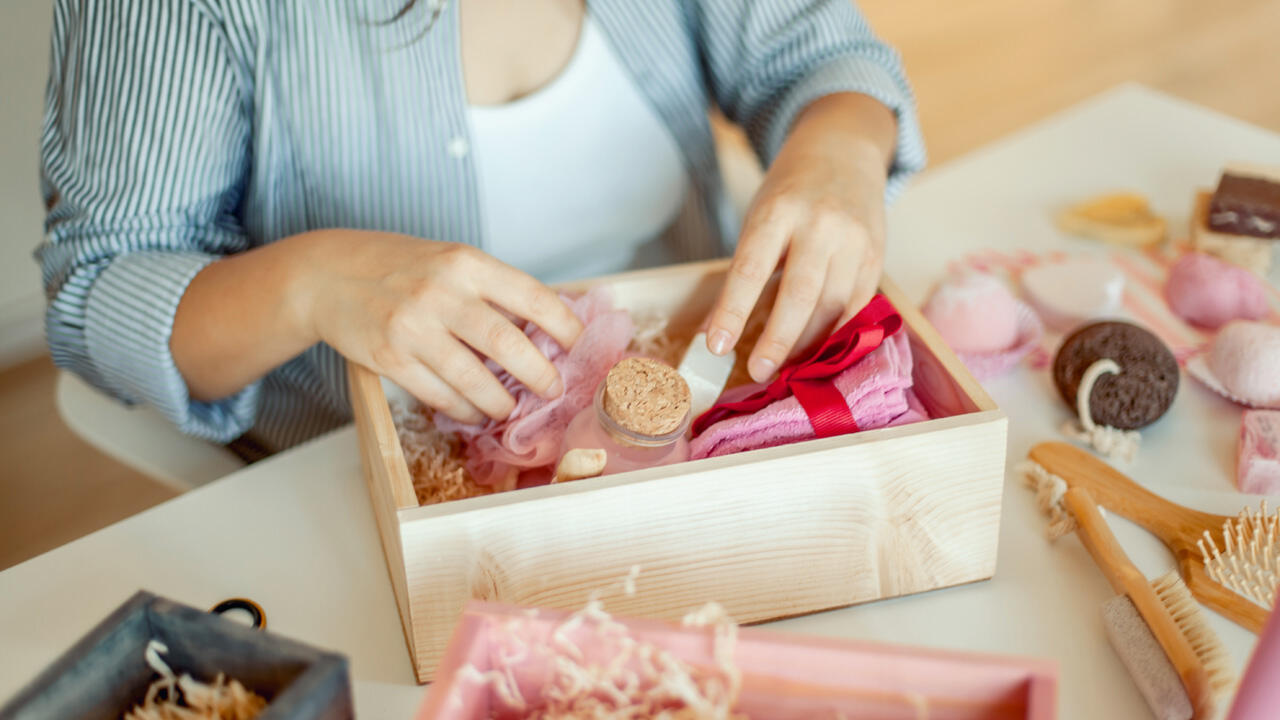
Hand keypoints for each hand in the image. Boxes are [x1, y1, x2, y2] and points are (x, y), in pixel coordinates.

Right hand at [303, 232, 582, 423]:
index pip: (531, 296)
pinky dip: (464, 409)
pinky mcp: (389, 357)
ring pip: (473, 379)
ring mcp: (413, 326)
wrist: (326, 274)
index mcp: (465, 263)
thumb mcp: (448, 261)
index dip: (564, 327)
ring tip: (510, 410)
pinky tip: (474, 413)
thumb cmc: (398, 267)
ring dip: (500, 403)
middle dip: (540, 374)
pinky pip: (439, 394)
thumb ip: (490, 290)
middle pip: (507, 343)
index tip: (579, 347)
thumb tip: (545, 331)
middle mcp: (441, 292)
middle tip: (553, 390)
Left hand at [706, 95, 894, 382]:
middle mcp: (821, 225)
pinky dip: (835, 335)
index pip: (750, 270)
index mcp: (778, 211)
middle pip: (799, 295)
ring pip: (832, 308)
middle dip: (777, 341)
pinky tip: (816, 352)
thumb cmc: (790, 192)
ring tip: (784, 368)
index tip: (716, 346)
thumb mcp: (758, 217)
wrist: (844, 152)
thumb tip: (718, 332)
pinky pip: (856, 308)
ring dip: (806, 345)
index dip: (732, 312)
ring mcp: (854, 242)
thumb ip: (745, 271)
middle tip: (757, 372)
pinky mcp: (876, 259)